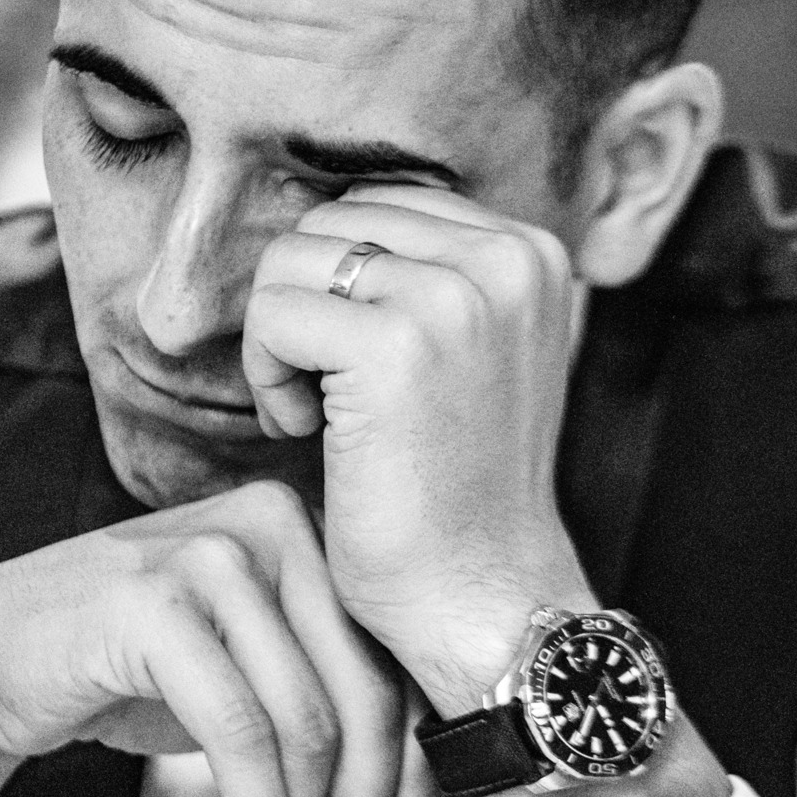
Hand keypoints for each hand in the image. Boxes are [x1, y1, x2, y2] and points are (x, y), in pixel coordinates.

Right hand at [0, 478, 407, 796]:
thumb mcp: (244, 661)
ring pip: (308, 716)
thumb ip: (319, 688)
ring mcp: (209, 555)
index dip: (420, 759)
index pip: (391, 652)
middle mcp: (267, 521)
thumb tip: (412, 783)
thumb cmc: (127, 663)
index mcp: (301, 523)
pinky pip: (240, 729)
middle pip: (365, 686)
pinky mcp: (155, 603)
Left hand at [242, 184, 597, 716]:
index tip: (359, 367)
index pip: (380, 203)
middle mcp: (505, 257)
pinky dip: (267, 376)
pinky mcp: (394, 345)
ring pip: (292, 259)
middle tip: (327, 395)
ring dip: (279, 339)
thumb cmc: (459, 483)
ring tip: (318, 414)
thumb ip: (433, 271)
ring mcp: (454, 297)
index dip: (344, 284)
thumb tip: (328, 221)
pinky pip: (273, 314)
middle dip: (307, 305)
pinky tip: (305, 432)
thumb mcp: (476, 349)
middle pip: (330, 221)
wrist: (482, 593)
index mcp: (529, 250)